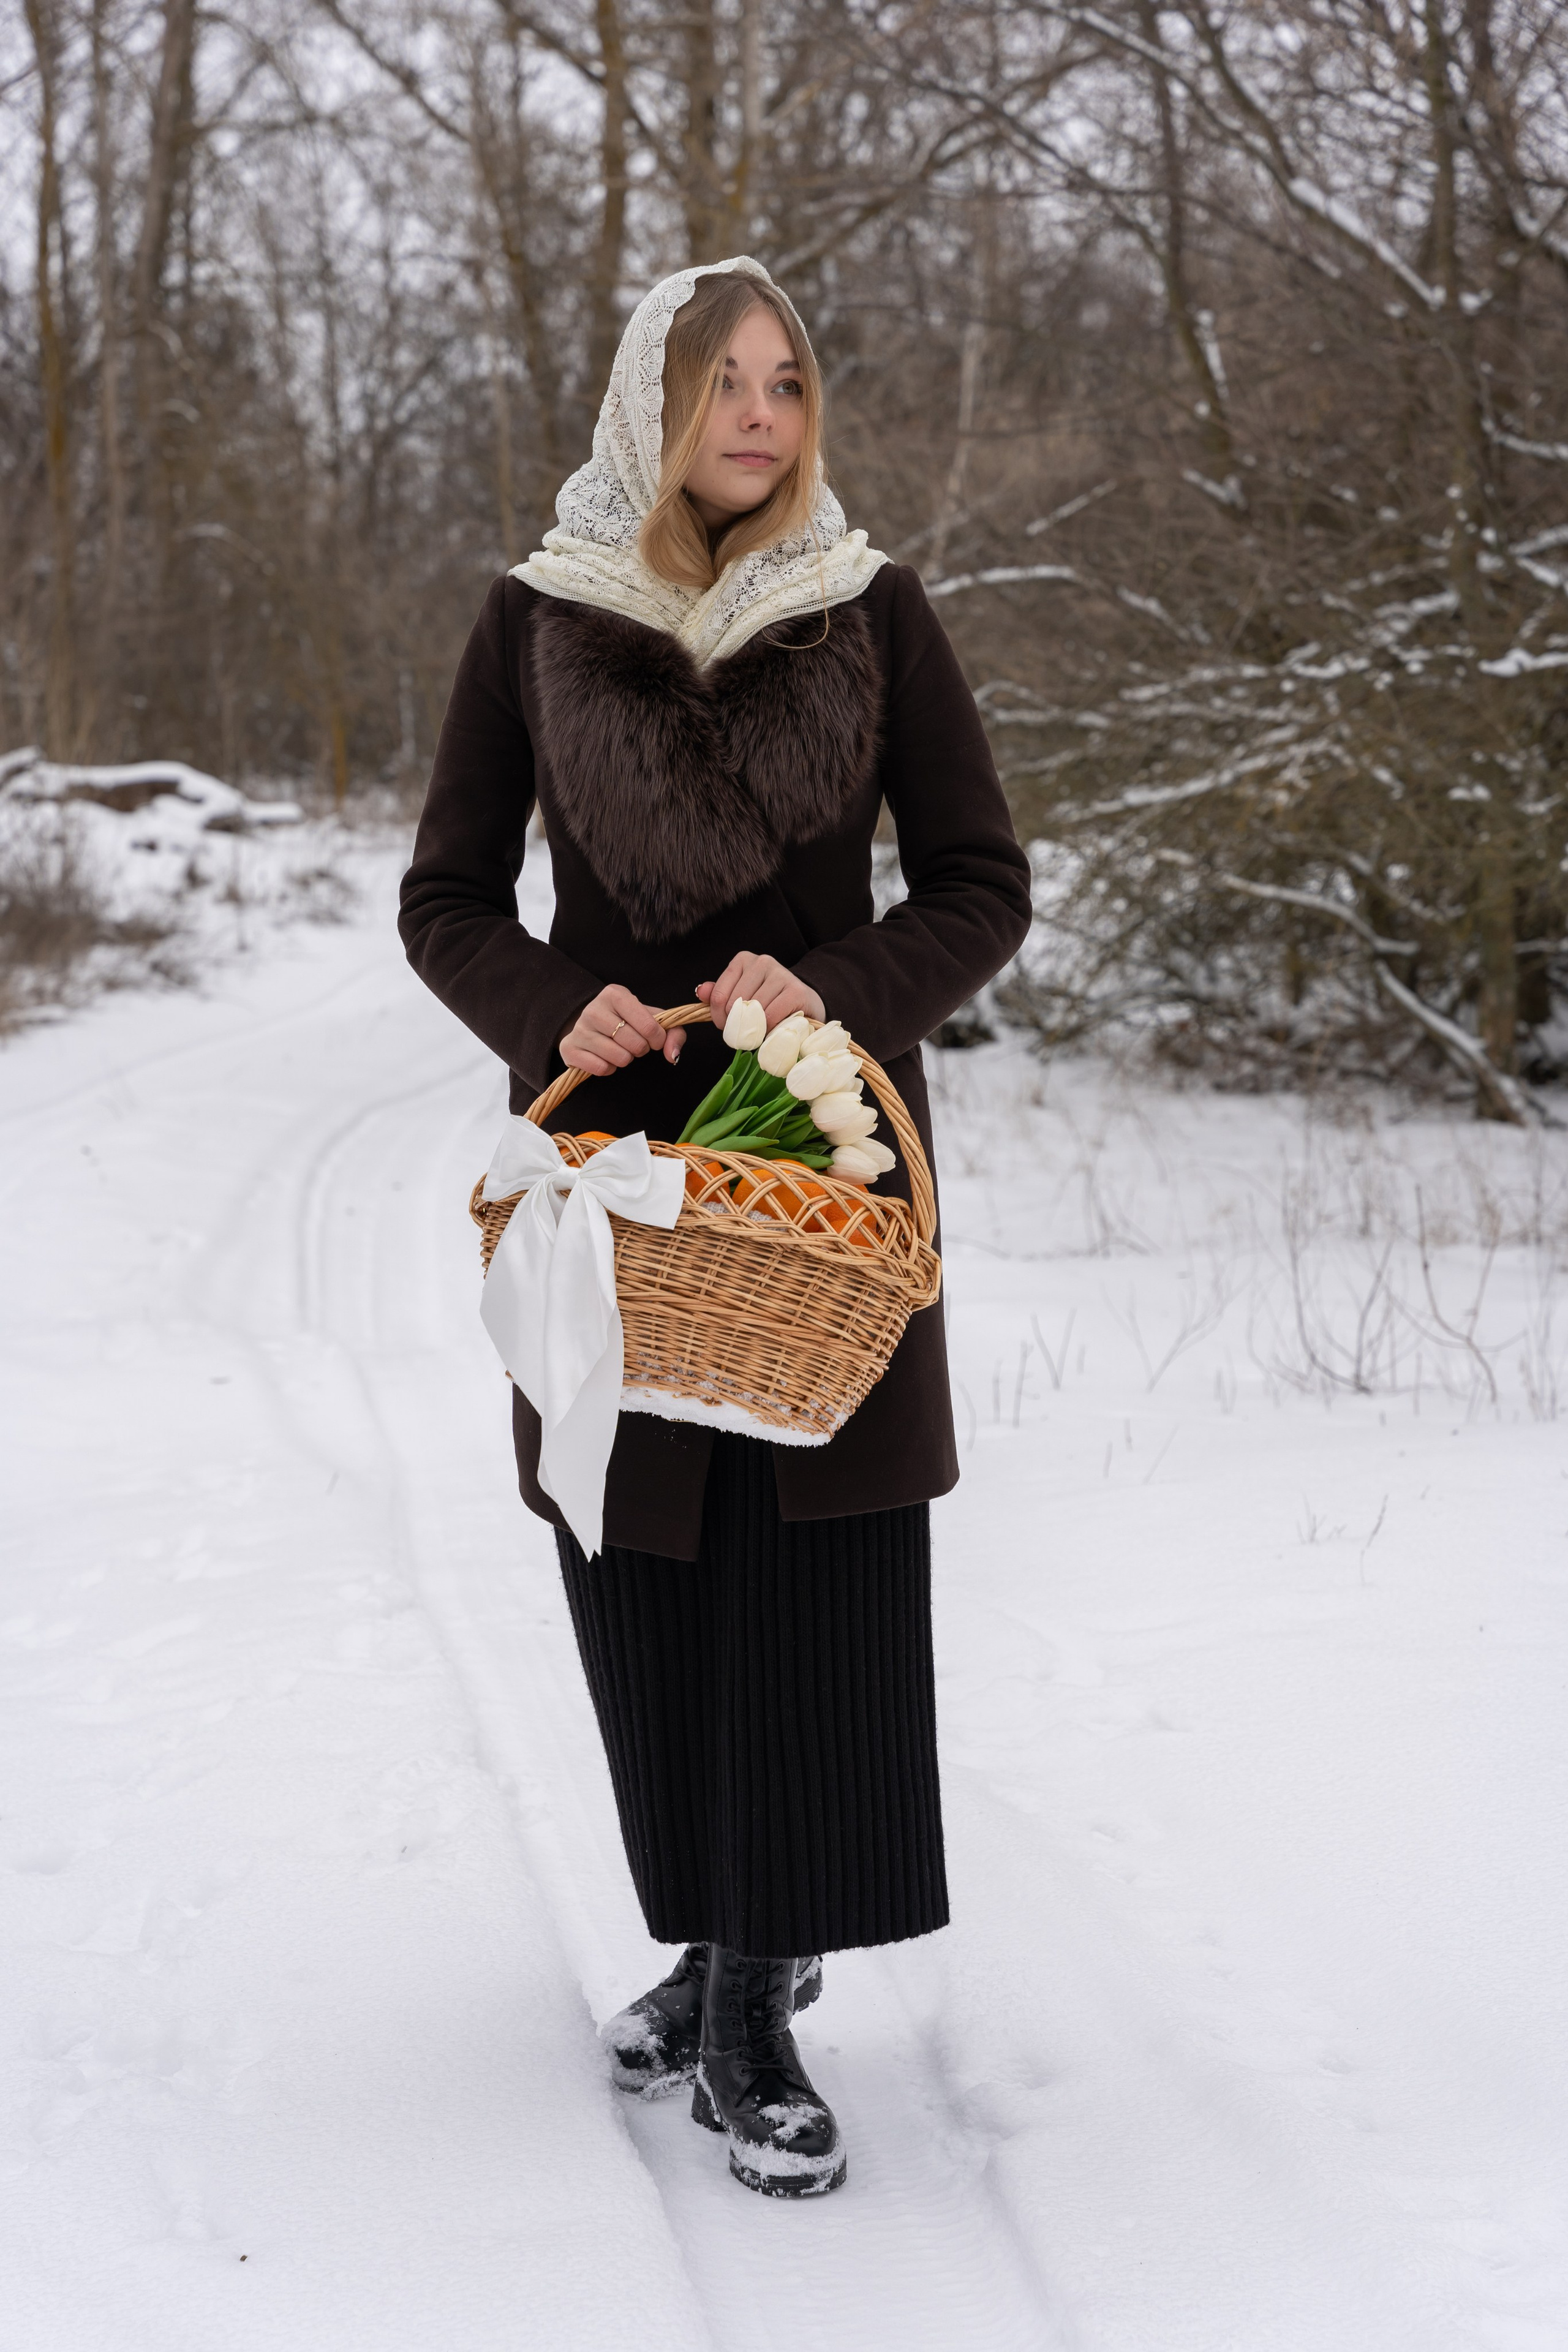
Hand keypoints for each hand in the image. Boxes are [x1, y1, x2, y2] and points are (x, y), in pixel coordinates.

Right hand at [559, 986, 684, 1075]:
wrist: (592, 1026)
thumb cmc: (627, 1021)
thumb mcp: (652, 1019)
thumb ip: (673, 1033)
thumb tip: (672, 1055)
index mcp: (615, 994)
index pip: (649, 1026)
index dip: (658, 1039)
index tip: (655, 1040)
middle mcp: (593, 1008)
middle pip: (635, 1044)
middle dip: (641, 1049)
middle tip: (634, 1043)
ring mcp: (579, 1029)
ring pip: (619, 1058)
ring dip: (625, 1059)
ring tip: (619, 1049)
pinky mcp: (569, 1048)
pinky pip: (601, 1068)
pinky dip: (609, 1068)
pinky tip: (605, 1058)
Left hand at [698, 953, 824, 1033]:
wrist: (805, 1003)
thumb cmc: (769, 1000)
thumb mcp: (741, 995)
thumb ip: (719, 994)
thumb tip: (700, 991)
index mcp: (743, 960)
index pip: (719, 995)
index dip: (719, 1018)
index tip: (727, 1026)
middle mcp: (761, 962)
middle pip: (735, 1004)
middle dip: (736, 1025)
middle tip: (745, 1032)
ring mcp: (780, 973)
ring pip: (753, 1011)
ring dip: (754, 1028)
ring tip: (760, 1030)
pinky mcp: (795, 990)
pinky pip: (771, 1016)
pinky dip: (768, 1029)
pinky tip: (773, 1028)